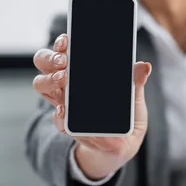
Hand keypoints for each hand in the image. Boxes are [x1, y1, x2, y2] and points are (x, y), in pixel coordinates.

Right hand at [32, 34, 151, 175]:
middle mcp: (67, 84)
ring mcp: (64, 103)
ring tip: (63, 79)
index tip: (67, 40)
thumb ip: (136, 81)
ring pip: (42, 85)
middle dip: (50, 58)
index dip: (61, 43)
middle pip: (44, 62)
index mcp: (81, 71)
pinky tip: (64, 110)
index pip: (63, 50)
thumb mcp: (134, 96)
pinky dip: (58, 114)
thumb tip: (143, 66)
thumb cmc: (127, 115)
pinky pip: (57, 119)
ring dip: (50, 80)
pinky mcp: (68, 126)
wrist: (124, 144)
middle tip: (64, 61)